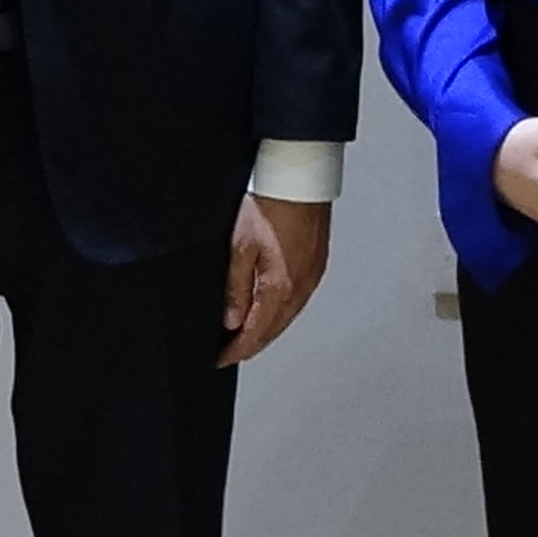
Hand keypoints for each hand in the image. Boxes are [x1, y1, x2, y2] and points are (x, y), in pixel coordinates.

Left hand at [218, 194, 331, 366]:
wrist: (299, 177)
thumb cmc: (271, 204)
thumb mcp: (240, 247)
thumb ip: (235, 289)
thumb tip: (232, 321)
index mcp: (281, 287)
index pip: (256, 333)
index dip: (236, 350)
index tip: (221, 359)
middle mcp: (302, 286)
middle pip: (274, 329)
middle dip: (252, 344)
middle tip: (231, 353)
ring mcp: (312, 275)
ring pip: (288, 316)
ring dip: (267, 329)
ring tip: (247, 335)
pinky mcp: (317, 262)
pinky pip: (298, 299)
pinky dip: (282, 311)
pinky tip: (271, 308)